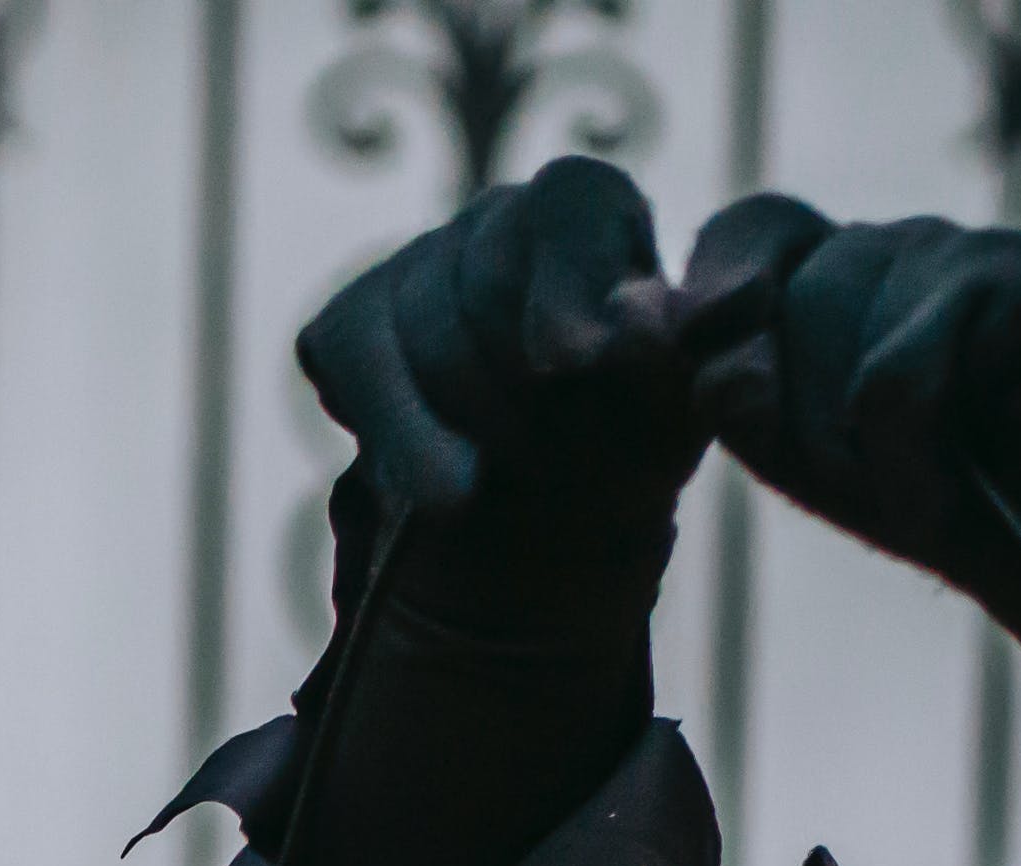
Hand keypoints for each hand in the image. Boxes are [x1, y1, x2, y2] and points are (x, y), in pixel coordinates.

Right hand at [296, 152, 702, 637]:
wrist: (552, 502)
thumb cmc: (625, 440)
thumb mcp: (669, 412)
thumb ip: (660, 366)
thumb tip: (631, 324)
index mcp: (589, 209)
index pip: (568, 207)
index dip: (565, 283)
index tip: (572, 361)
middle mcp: (498, 215)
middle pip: (489, 282)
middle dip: (525, 390)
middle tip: (562, 467)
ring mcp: (417, 262)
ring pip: (423, 332)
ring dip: (470, 427)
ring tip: (518, 484)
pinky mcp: (351, 321)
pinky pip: (355, 362)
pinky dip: (402, 436)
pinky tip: (444, 489)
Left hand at [659, 197, 1020, 653]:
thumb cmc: (940, 498)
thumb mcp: (803, 451)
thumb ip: (731, 385)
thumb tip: (658, 316)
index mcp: (843, 268)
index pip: (750, 230)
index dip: (718, 297)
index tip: (727, 385)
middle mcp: (901, 244)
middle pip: (780, 300)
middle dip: (802, 428)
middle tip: (869, 488)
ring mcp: (970, 250)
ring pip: (837, 339)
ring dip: (859, 459)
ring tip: (924, 494)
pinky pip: (898, 382)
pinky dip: (910, 465)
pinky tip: (961, 489)